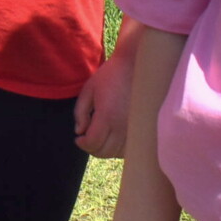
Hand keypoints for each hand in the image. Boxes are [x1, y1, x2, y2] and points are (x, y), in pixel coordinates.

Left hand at [75, 20, 140, 156]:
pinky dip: (117, 148)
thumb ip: (80, 112)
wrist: (135, 67)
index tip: (78, 137)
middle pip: (104, 152)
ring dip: (104, 149)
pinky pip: (128, 148)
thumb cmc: (110, 76)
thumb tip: (79, 131)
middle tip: (87, 137)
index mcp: (107, 116)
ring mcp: (134, 129)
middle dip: (91, 148)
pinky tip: (112, 137)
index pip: (92, 143)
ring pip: (116, 153)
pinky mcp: (142, 129)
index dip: (82, 144)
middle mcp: (122, 127)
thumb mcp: (88, 90)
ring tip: (99, 135)